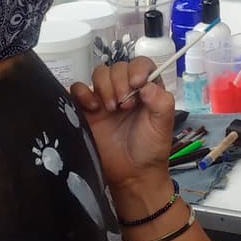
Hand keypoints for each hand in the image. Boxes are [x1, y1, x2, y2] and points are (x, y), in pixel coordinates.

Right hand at [71, 59, 175, 191]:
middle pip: (117, 67)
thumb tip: (146, 85)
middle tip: (124, 105)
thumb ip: (161, 101)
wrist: (131, 176)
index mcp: (145, 90)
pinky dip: (82, 92)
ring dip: (104, 86)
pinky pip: (77, 89)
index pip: (140, 64)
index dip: (137, 68)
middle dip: (120, 81)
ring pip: (98, 74)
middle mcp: (125, 90)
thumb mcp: (163, 124)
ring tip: (111, 109)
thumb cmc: (150, 149)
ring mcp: (104, 99)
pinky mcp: (86, 110)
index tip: (137, 83)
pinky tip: (93, 108)